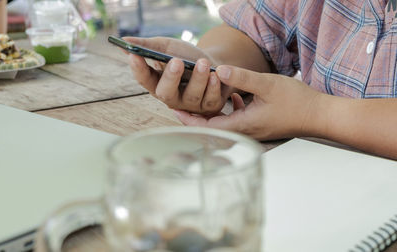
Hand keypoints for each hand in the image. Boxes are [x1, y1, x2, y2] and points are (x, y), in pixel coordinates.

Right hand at [123, 36, 232, 114]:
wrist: (213, 63)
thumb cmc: (187, 56)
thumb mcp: (168, 47)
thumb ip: (148, 45)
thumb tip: (124, 40)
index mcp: (157, 83)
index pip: (144, 79)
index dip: (138, 69)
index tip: (134, 56)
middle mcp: (172, 97)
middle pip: (165, 93)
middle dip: (171, 77)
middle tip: (176, 61)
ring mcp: (190, 104)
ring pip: (192, 96)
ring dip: (198, 79)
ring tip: (203, 62)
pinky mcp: (209, 107)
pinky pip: (210, 100)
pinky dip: (214, 87)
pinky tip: (216, 74)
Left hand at [174, 65, 322, 139]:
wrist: (318, 115)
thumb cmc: (296, 103)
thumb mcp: (266, 85)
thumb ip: (241, 77)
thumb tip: (218, 70)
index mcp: (243, 124)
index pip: (208, 127)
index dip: (190, 120)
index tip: (175, 110)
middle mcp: (245, 131)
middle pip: (213, 128)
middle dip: (196, 117)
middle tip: (182, 105)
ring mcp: (252, 130)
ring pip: (224, 124)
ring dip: (212, 113)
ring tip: (201, 100)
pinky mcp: (259, 125)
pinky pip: (237, 120)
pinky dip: (229, 110)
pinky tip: (233, 97)